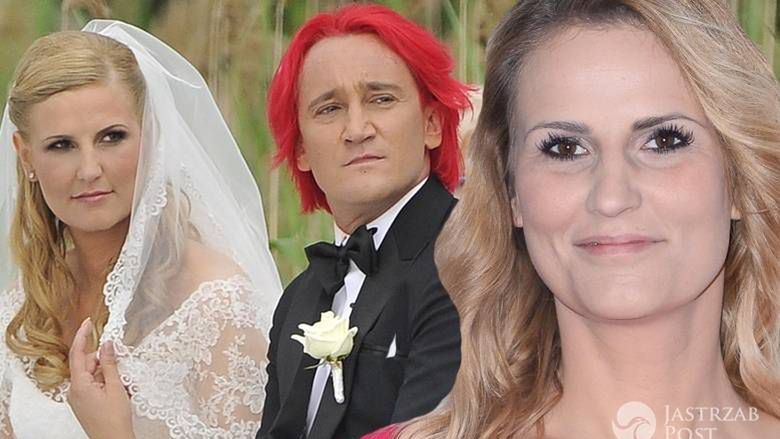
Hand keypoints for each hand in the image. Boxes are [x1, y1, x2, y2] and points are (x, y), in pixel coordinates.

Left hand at [68, 318, 135, 438]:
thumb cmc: (115, 419)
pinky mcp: (84, 402)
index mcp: (79, 385)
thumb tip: (107, 344)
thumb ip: (110, 364)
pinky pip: (94, 384)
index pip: (78, 354)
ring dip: (108, 373)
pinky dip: (106, 382)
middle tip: (122, 361)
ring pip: (92, 374)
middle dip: (104, 360)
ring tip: (124, 383)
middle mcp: (75, 390)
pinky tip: (119, 389)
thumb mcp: (116, 387)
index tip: (88, 322)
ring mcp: (79, 397)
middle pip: (87, 364)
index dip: (83, 336)